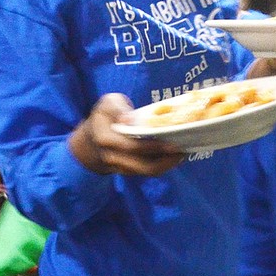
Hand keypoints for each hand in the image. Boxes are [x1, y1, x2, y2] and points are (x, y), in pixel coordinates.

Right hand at [69, 93, 185, 176]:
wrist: (92, 138)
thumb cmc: (105, 116)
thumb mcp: (108, 104)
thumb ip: (117, 109)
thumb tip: (127, 119)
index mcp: (106, 139)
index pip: (132, 147)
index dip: (153, 146)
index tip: (172, 142)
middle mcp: (113, 157)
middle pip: (143, 166)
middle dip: (166, 160)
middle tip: (183, 150)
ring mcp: (121, 167)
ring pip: (148, 171)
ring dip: (167, 164)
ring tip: (182, 153)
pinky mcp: (130, 171)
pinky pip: (148, 171)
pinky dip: (163, 165)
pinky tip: (174, 155)